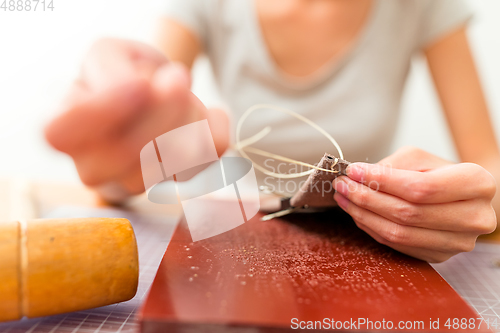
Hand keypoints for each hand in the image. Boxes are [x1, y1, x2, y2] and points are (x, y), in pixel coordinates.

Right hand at [45, 38, 228, 201]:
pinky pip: (208, 155)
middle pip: (130, 151)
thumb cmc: (122, 74)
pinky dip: (215, 124)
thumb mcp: (107, 54)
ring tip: (182, 92)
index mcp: (63, 131)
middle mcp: (93, 167)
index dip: (105, 110)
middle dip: (165, 107)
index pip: (63, 134)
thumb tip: (140, 89)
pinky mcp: (177, 182)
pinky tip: (206, 111)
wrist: (151, 95)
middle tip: (178, 74)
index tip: (140, 83)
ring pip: (175, 158)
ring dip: (191, 111)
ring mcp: (136, 182)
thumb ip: (111, 68)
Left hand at [333, 147, 496, 261]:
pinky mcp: (440, 256)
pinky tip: (356, 213)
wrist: (462, 197)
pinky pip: (397, 245)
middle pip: (408, 213)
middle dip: (367, 198)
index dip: (383, 181)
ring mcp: (458, 243)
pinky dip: (371, 228)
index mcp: (478, 184)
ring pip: (399, 233)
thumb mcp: (420, 158)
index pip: (421, 188)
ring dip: (363, 215)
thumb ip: (393, 166)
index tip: (353, 171)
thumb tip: (359, 177)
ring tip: (343, 198)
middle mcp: (475, 218)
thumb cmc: (439, 172)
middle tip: (341, 184)